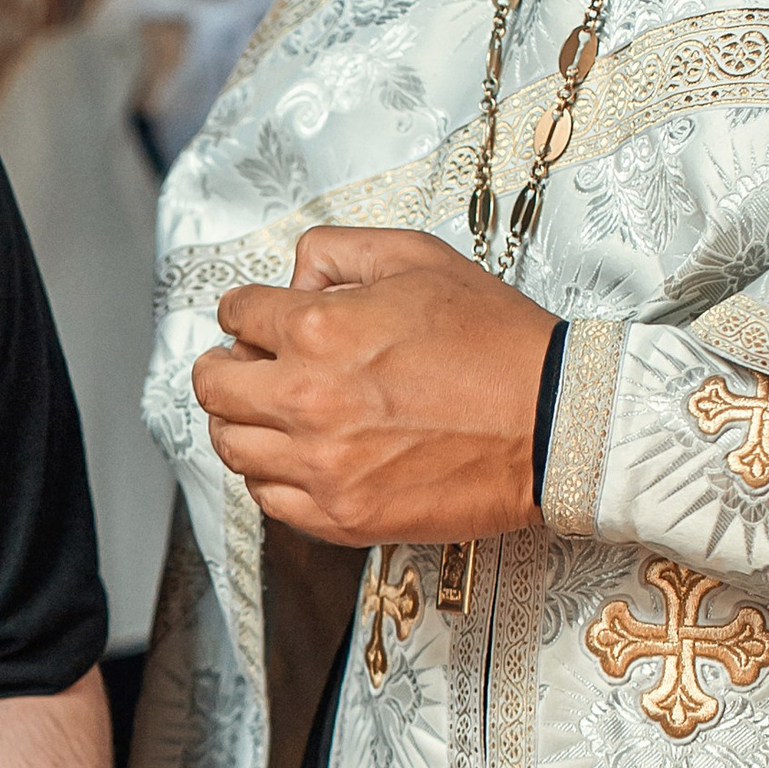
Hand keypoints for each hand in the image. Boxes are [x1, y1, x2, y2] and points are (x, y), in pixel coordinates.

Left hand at [194, 226, 559, 546]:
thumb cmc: (497, 341)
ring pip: (233, 448)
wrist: (554, 423)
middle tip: (244, 365)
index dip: (243, 311)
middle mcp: (307, 401)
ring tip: (269, 412)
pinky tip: (296, 457)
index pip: (237, 315)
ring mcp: (321, 467)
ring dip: (241, 423)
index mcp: (319, 331)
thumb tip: (295, 274)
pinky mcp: (343, 516)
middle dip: (223, 367)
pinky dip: (270, 476)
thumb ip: (341, 252)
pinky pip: (269, 501)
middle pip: (214, 388)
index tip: (253, 319)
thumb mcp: (420, 258)